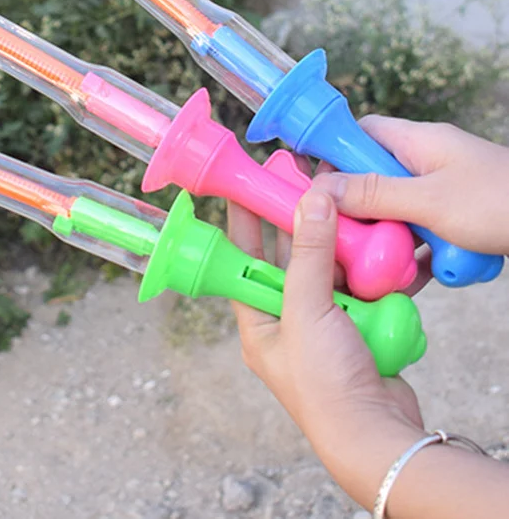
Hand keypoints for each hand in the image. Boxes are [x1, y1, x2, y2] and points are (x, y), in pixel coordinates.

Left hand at [228, 189, 425, 508]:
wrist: (378, 436)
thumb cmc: (325, 387)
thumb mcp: (307, 310)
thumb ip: (309, 255)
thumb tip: (311, 201)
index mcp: (257, 322)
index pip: (243, 259)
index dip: (246, 222)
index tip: (250, 185)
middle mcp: (287, 323)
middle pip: (290, 262)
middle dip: (300, 230)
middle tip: (308, 190)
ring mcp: (325, 328)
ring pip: (329, 274)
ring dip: (339, 252)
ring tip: (345, 219)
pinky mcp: (358, 332)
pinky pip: (360, 292)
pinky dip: (368, 277)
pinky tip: (377, 258)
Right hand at [317, 117, 508, 255]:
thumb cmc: (502, 202)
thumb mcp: (428, 201)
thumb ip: (372, 193)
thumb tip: (319, 189)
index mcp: (416, 141)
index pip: (358, 134)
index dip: (333, 157)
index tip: (316, 189)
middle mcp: (428, 161)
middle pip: (373, 178)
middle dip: (360, 210)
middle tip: (346, 236)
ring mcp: (446, 191)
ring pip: (398, 211)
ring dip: (390, 238)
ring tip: (380, 264)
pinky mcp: (461, 220)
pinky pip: (425, 234)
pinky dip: (419, 255)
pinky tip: (414, 279)